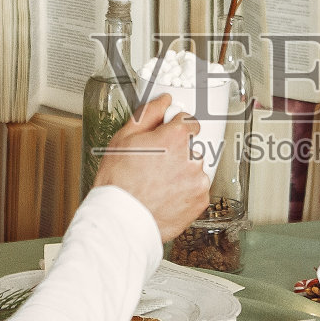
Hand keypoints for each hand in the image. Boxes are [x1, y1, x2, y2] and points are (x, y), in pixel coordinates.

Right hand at [93, 93, 211, 241]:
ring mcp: (198, 180)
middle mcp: (192, 157)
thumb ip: (149, 114)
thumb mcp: (124, 138)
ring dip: (182, 173)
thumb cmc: (118, 181)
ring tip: (159, 183)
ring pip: (194, 169)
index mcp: (176, 137)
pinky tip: (166, 195)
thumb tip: (163, 101)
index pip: (188, 121)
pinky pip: (196, 190)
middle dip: (177, 153)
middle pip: (191, 147)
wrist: (121, 219)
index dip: (174, 129)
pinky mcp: (201, 200)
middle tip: (156, 166)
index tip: (166, 138)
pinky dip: (185, 192)